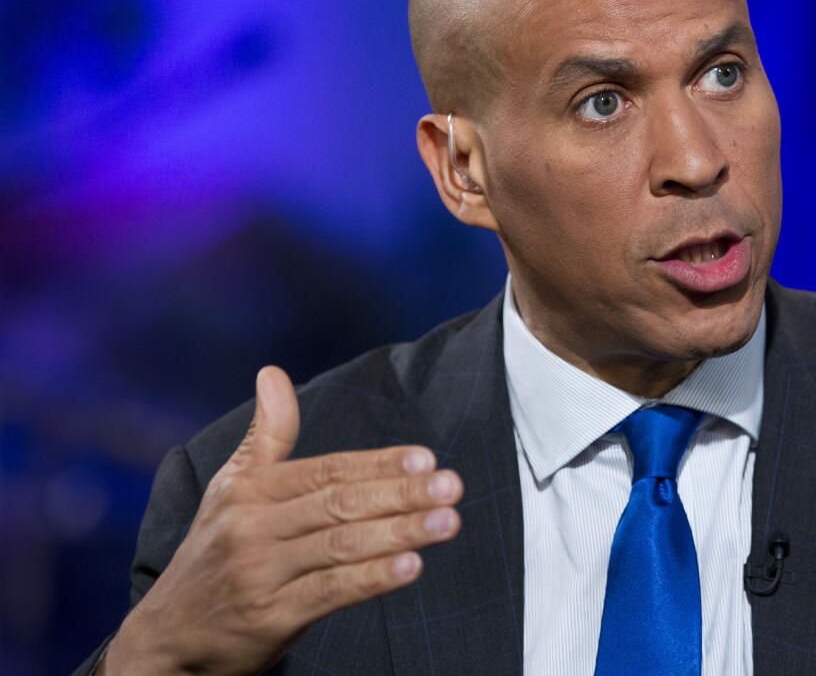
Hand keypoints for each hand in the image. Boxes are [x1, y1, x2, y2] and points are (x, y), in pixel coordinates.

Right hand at [102, 366, 462, 675]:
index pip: (327, 470)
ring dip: (400, 532)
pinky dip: (373, 579)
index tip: (426, 458)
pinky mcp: (269, 618)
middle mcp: (251, 527)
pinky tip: (411, 567)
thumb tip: (273, 372)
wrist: (165, 640)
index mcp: (249, 491)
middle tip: (452, 486)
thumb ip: (266, 435)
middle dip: (401, 493)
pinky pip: (330, 592)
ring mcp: (260, 573)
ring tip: (447, 522)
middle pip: (339, 503)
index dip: (378, 463)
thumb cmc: (212, 554)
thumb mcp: (230, 490)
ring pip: (341, 545)